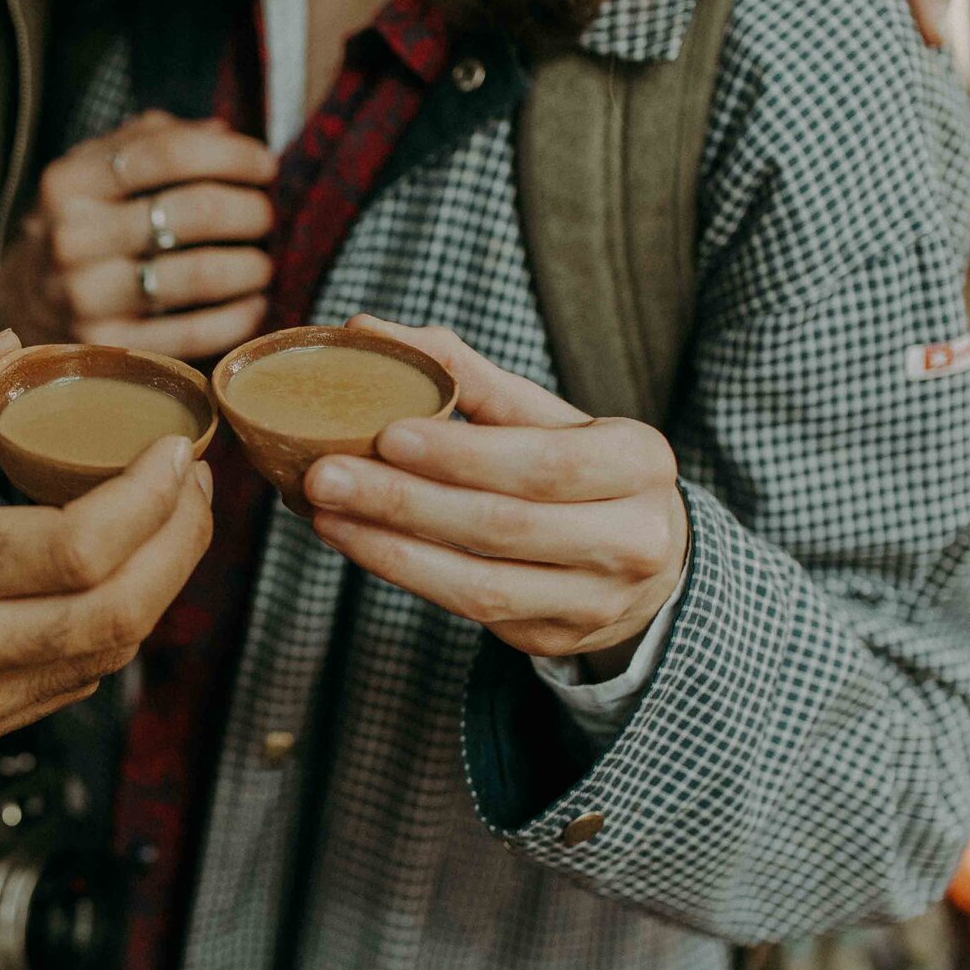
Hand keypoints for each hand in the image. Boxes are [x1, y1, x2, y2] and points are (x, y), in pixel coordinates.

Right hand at [0, 110, 278, 358]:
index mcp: (70, 182)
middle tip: (265, 217)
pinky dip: (236, 319)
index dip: (232, 156)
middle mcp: (72, 237)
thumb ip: (154, 140)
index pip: (169, 153)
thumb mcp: (97, 168)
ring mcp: (85, 297)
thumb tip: (224, 134)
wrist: (21, 298)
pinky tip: (252, 306)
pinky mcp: (105, 348)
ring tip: (262, 263)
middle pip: (194, 212)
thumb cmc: (81, 222)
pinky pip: (191, 335)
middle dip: (250, 211)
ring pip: (198, 274)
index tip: (266, 165)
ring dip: (251, 266)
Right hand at [0, 332, 212, 797]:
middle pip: (115, 611)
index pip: (73, 547)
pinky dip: (113, 631)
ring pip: (107, 656)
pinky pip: (70, 686)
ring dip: (161, 589)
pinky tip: (120, 584)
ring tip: (173, 527)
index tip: (172, 452)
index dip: (149, 499)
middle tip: (195, 487)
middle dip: (181, 544)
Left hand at [300, 317, 685, 666]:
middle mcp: (632, 539)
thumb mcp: (545, 416)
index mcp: (639, 463)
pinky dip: (406, 574)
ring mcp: (595, 601)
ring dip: (390, 548)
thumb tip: (365, 331)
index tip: (387, 434)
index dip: (464, 454)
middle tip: (325, 474)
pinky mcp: (554, 638)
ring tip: (326, 514)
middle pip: (505, 524)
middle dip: (405, 501)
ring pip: (482, 583)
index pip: (546, 462)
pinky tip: (358, 542)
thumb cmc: (581, 469)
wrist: (644, 559)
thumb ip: (464, 374)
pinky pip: (470, 609)